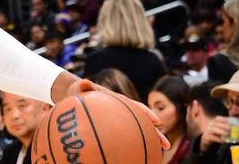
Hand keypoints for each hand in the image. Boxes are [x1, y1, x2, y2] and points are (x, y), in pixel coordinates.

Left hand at [51, 76, 169, 149]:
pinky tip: (133, 160)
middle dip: (155, 134)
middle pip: (142, 123)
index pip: (134, 106)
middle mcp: (120, 112)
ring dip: (148, 144)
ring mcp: (117, 122)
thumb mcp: (78, 89)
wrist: (71, 98)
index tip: (156, 121)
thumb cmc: (75, 93)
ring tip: (158, 156)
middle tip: (167, 145)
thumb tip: (86, 82)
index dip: (146, 113)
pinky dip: (130, 149)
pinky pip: (123, 141)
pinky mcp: (111, 131)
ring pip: (136, 134)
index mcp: (116, 101)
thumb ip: (83, 87)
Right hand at [200, 116, 230, 150]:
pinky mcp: (207, 137)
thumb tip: (235, 129)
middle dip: (224, 126)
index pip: (217, 118)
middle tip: (230, 129)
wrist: (206, 140)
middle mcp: (210, 125)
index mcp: (214, 122)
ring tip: (227, 134)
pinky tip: (224, 141)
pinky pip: (213, 137)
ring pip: (214, 130)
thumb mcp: (219, 130)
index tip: (228, 121)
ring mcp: (207, 131)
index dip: (222, 119)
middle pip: (216, 124)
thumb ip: (224, 128)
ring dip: (221, 131)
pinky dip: (219, 139)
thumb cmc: (215, 134)